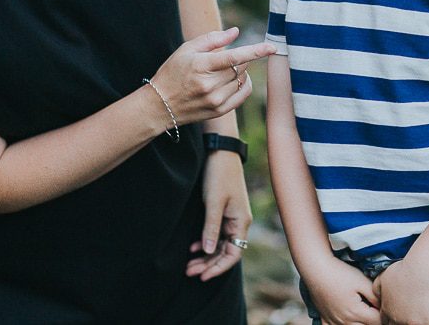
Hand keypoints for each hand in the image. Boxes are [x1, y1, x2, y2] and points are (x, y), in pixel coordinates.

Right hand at [150, 27, 274, 125]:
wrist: (159, 105)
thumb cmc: (173, 72)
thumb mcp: (187, 49)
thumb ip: (213, 39)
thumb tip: (236, 32)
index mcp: (201, 66)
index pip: (235, 57)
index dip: (256, 51)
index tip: (272, 47)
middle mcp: (210, 85)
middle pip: (241, 67)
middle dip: (240, 58)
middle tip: (225, 58)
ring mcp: (215, 100)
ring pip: (243, 79)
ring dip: (240, 71)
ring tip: (223, 71)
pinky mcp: (219, 111)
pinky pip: (243, 94)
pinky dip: (244, 84)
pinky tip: (233, 81)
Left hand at [185, 151, 251, 280]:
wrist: (220, 150)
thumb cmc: (219, 175)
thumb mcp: (214, 202)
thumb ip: (211, 227)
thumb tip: (208, 251)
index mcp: (241, 222)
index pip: (234, 254)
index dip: (218, 268)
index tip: (202, 276)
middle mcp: (239, 223)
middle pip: (226, 252)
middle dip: (209, 264)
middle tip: (189, 272)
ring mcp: (231, 218)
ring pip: (220, 245)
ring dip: (205, 256)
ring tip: (188, 264)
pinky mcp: (223, 211)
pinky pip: (216, 234)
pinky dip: (205, 242)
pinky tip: (193, 247)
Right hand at [305, 257, 380, 324]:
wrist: (316, 269)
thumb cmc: (340, 273)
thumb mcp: (362, 281)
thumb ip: (375, 296)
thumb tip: (384, 305)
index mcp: (355, 313)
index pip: (377, 321)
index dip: (383, 313)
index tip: (383, 303)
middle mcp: (344, 322)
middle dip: (373, 320)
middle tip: (373, 307)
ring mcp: (333, 322)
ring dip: (360, 323)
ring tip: (362, 312)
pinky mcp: (325, 320)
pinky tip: (347, 320)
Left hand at [372, 260, 428, 324]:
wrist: (420, 271)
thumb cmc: (402, 271)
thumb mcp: (382, 277)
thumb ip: (376, 290)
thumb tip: (376, 297)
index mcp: (386, 309)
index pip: (385, 321)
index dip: (391, 317)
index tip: (398, 312)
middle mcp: (396, 318)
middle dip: (400, 321)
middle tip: (407, 313)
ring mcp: (410, 322)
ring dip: (411, 323)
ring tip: (416, 316)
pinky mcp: (424, 321)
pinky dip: (424, 322)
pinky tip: (426, 316)